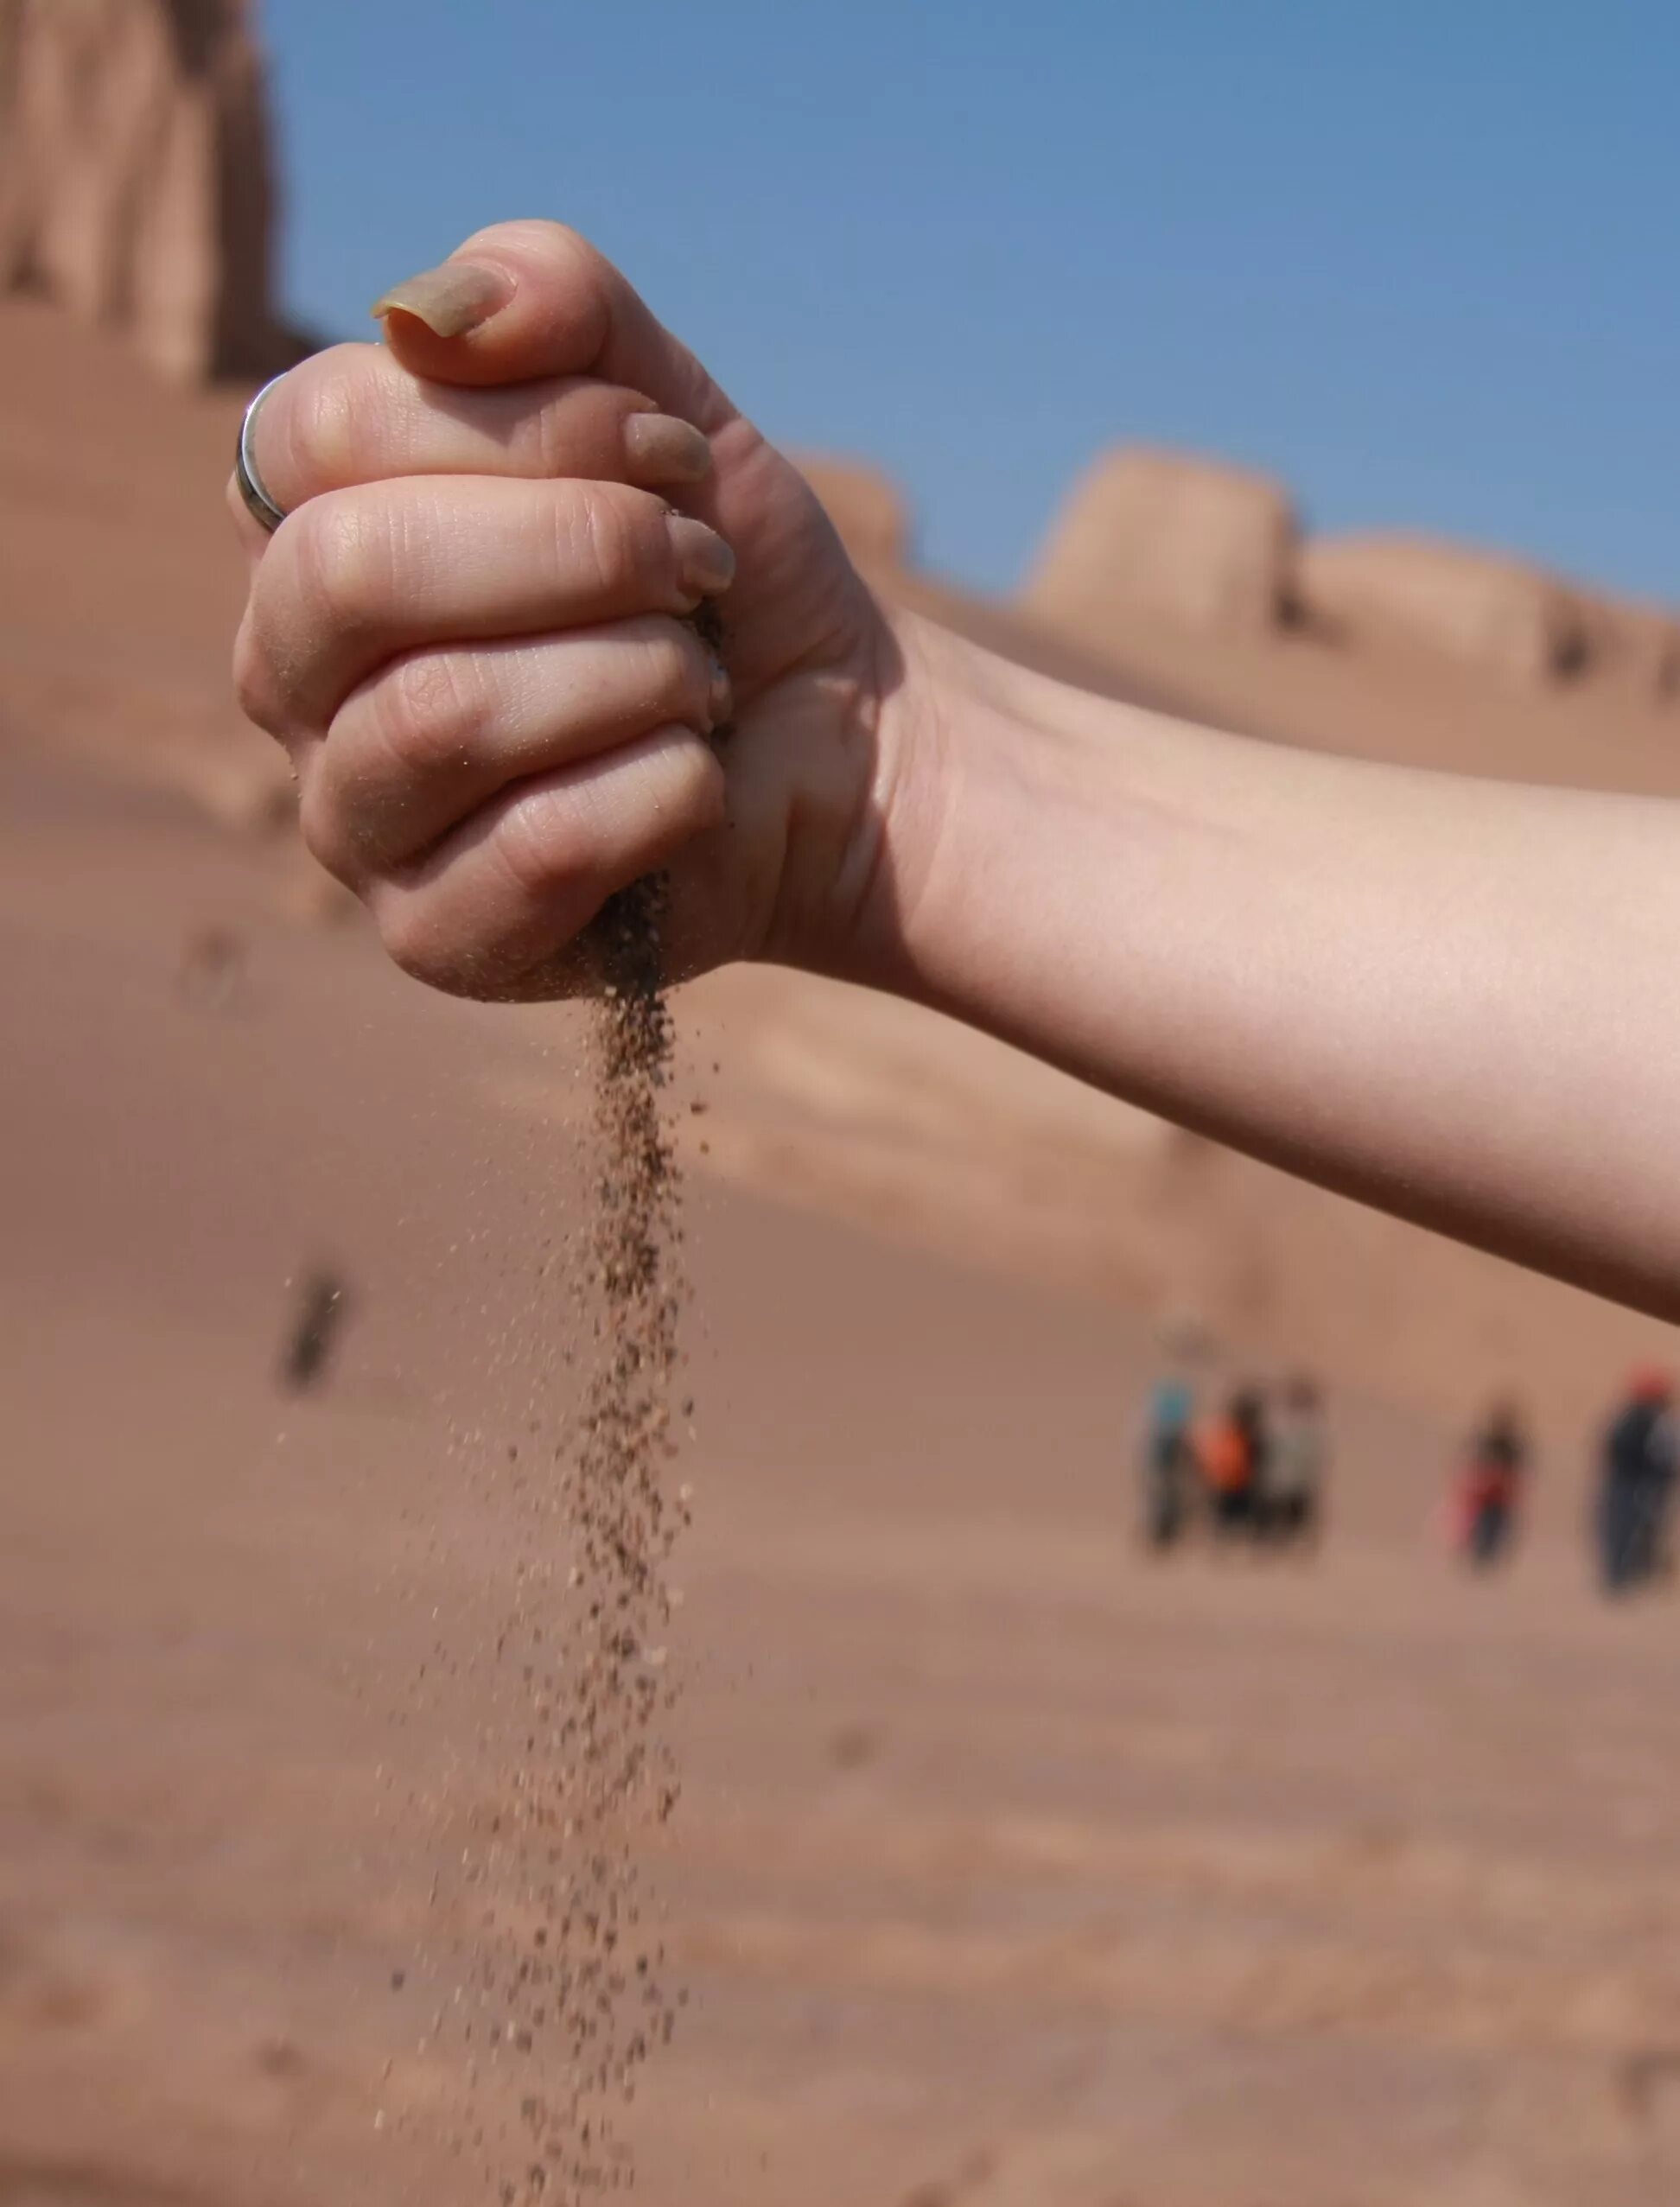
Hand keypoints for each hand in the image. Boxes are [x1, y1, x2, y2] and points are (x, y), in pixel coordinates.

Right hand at [229, 220, 921, 997]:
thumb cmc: (719, 577)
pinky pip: (535, 844)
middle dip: (577, 548)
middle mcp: (292, 676)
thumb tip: (423, 317)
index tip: (664, 456)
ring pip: (443, 716)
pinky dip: (664, 788)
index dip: (524, 425)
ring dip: (631, 672)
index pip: (324, 432)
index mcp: (310, 528)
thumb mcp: (665, 402)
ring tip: (701, 680)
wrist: (839, 745)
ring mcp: (351, 820)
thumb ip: (552, 302)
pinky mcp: (435, 937)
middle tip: (695, 566)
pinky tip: (703, 780)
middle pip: (352, 574)